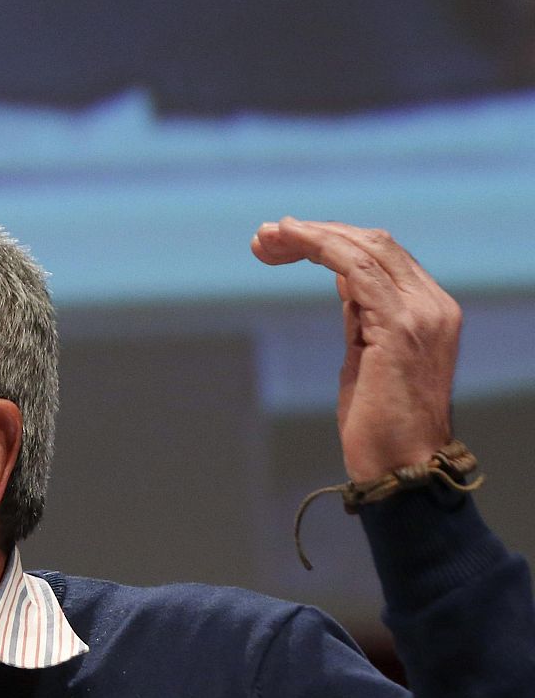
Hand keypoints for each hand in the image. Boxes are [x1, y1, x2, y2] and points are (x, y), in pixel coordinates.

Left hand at [251, 218, 459, 482]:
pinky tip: (291, 245)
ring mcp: (421, 314)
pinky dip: (322, 249)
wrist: (399, 465)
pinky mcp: (399, 327)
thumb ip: (361, 317)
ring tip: (267, 237)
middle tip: (265, 235)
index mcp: (429, 309)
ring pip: (365, 248)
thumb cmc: (378, 422)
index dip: (332, 240)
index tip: (284, 241)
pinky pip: (358, 270)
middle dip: (315, 232)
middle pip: (373, 243)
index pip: (382, 255)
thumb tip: (344, 283)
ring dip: (311, 236)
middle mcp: (432, 304)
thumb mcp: (367, 356)